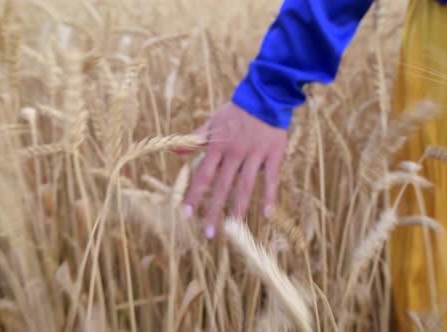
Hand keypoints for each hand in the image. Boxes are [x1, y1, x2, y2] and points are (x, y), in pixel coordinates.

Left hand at [181, 102, 286, 237]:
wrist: (265, 96)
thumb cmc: (236, 112)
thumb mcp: (212, 123)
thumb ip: (194, 140)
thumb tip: (172, 151)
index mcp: (218, 146)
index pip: (203, 175)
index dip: (194, 195)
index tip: (187, 214)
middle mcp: (235, 152)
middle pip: (222, 186)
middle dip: (214, 211)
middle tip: (208, 233)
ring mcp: (255, 154)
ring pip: (246, 186)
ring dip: (239, 208)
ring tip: (234, 229)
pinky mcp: (274, 154)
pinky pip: (271, 178)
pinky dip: (269, 196)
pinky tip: (266, 214)